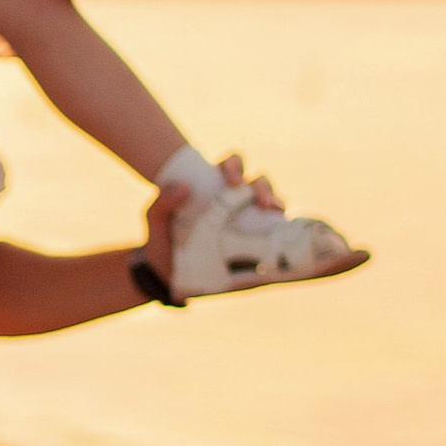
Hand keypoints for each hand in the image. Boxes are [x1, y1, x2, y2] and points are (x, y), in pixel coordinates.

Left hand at [135, 154, 278, 300]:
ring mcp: (250, 223)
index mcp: (215, 189)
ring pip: (273, 203)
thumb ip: (161, 204)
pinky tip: (290, 232)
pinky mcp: (258, 247)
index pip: (231, 167)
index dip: (235, 166)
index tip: (232, 181)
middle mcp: (236, 202)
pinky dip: (289, 231)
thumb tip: (183, 187)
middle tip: (261, 200)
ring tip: (276, 211)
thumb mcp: (155, 223)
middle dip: (263, 185)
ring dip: (278, 202)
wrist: (167, 279)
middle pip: (258, 182)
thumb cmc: (163, 244)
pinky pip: (280, 236)